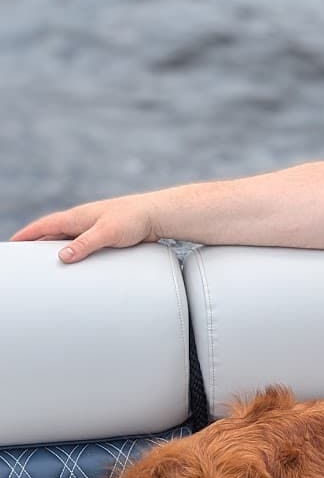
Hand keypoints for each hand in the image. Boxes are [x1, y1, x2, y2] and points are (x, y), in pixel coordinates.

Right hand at [10, 194, 160, 261]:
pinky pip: (81, 244)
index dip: (27, 234)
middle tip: (23, 257)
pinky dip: (72, 251)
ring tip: (43, 262)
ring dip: (54, 248)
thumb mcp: (107, 233)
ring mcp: (92, 227)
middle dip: (36, 243)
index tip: (13, 244)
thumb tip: (62, 257)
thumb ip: (84, 245)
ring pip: (66, 239)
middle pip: (52, 233)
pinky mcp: (104, 235)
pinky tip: (73, 261)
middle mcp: (81, 221)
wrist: (155, 215)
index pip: (44, 226)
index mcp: (77, 217)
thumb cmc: (133, 219)